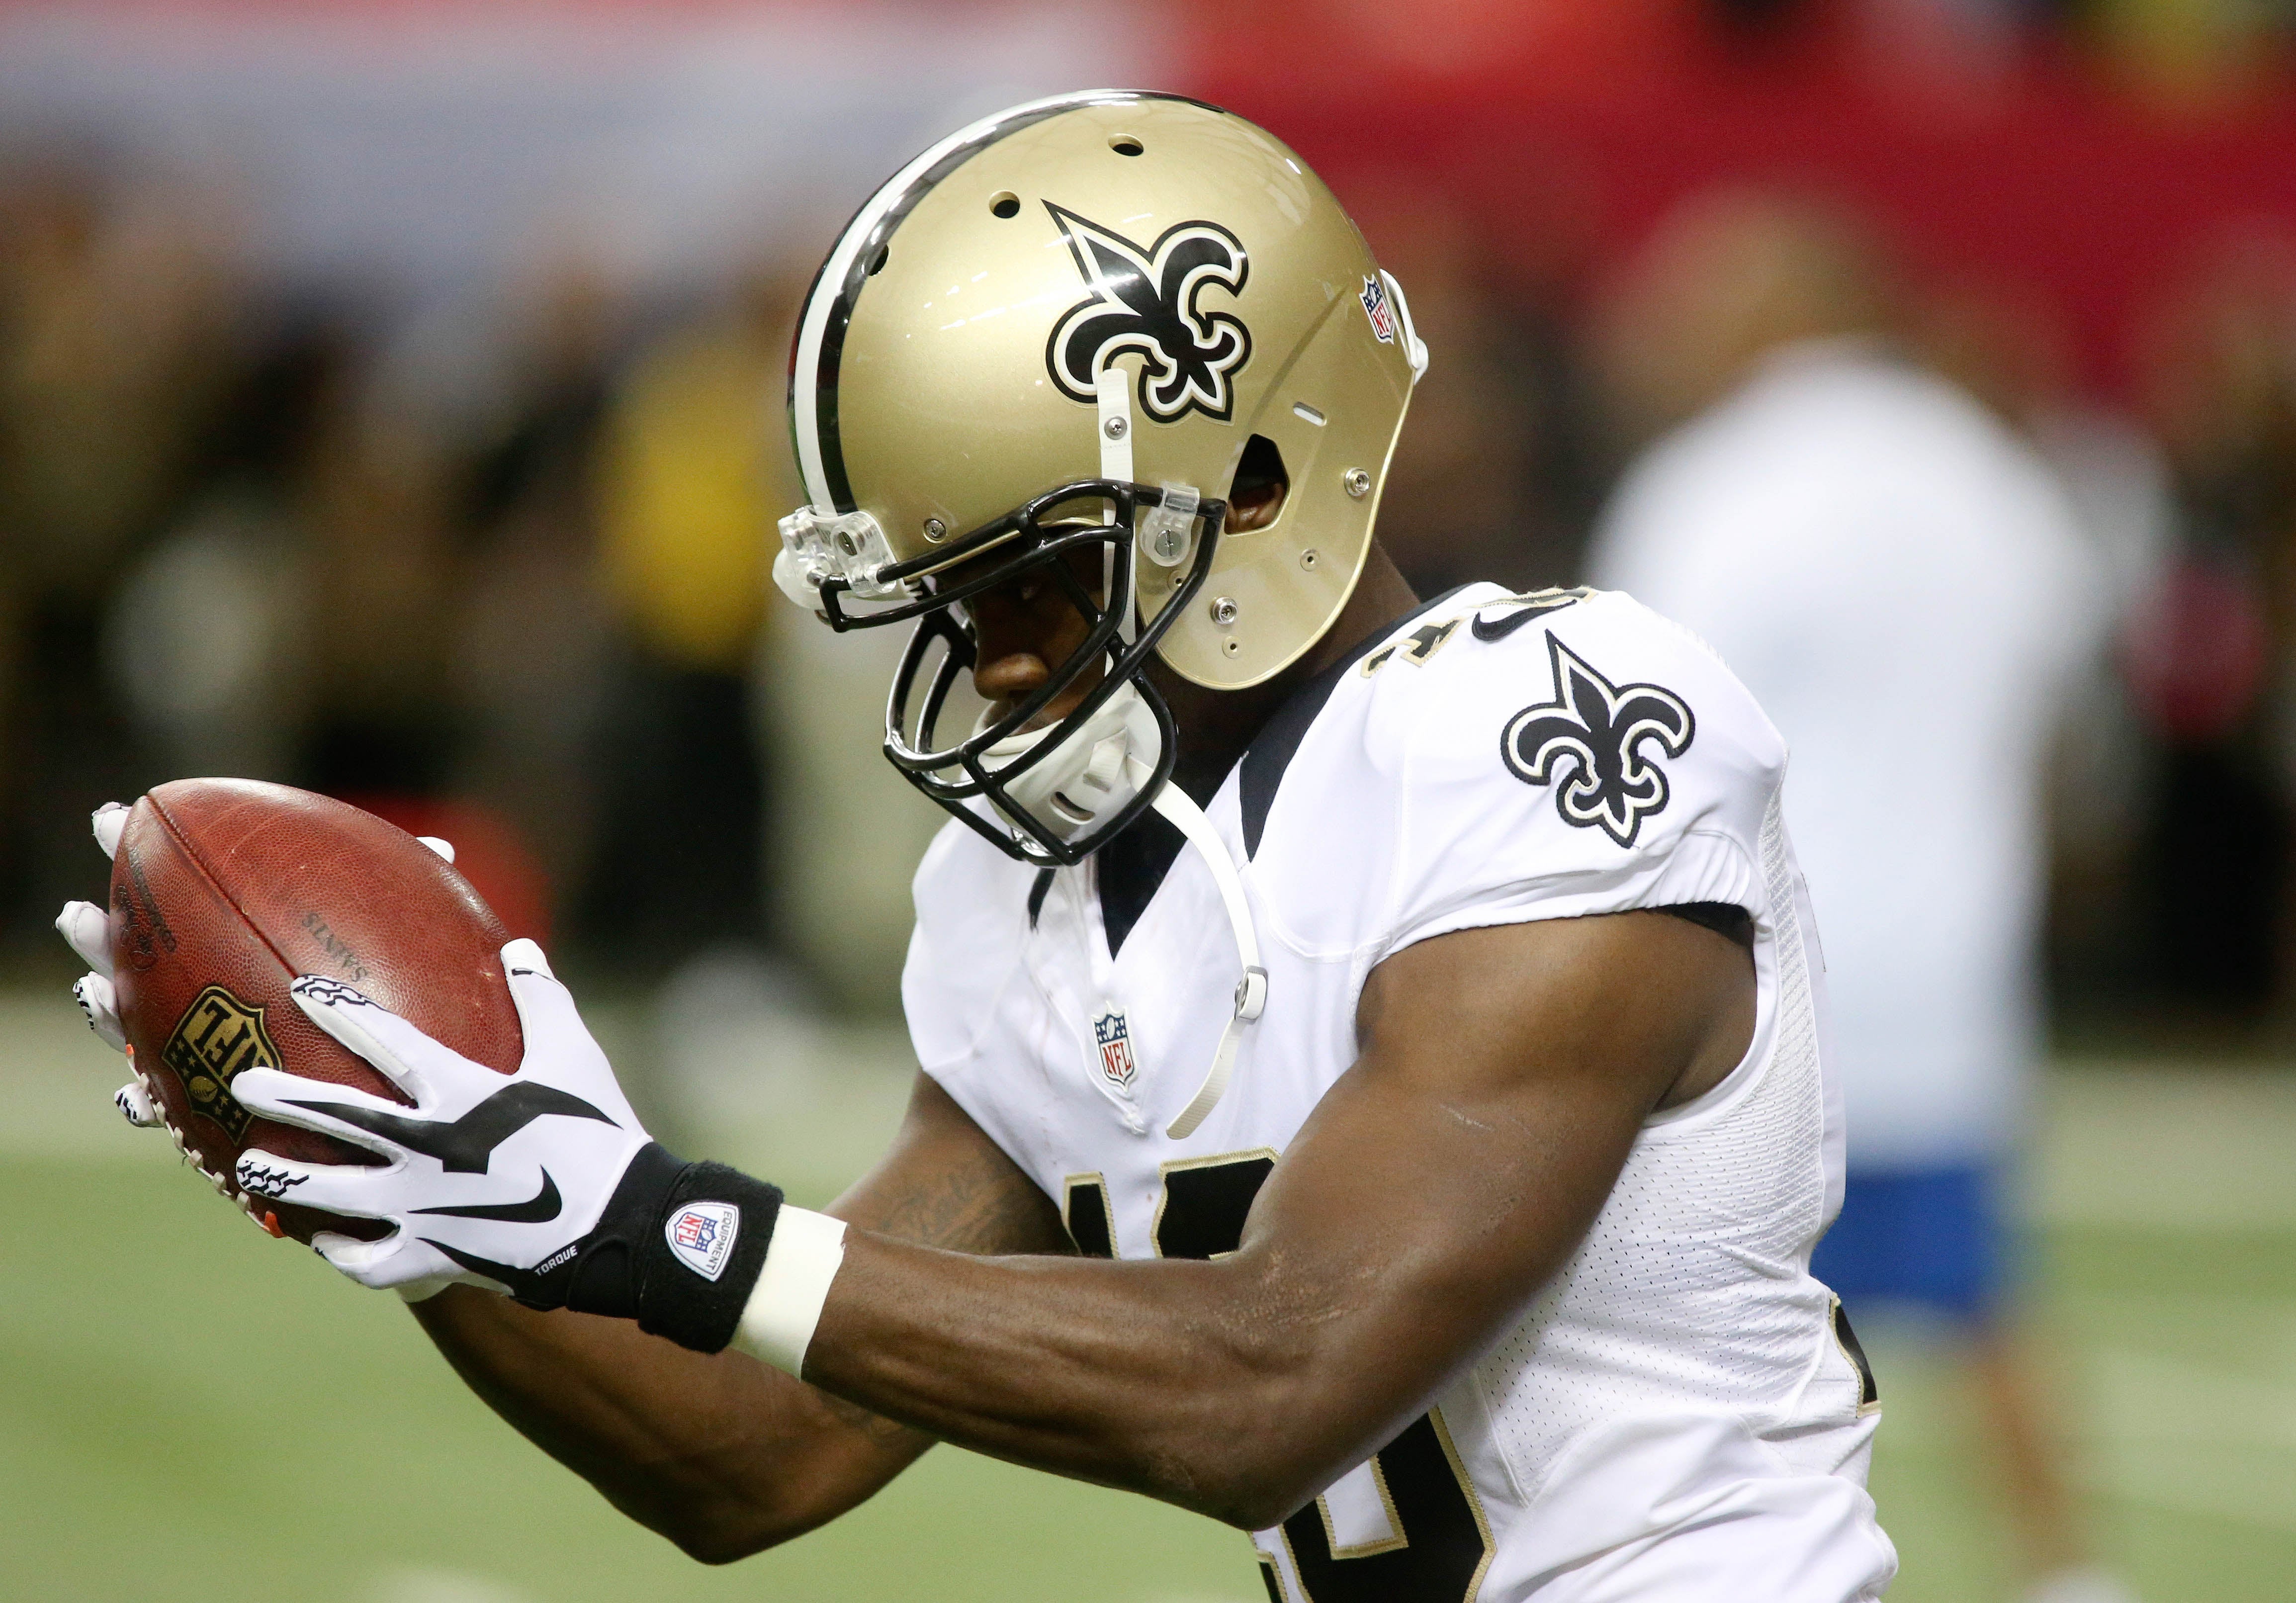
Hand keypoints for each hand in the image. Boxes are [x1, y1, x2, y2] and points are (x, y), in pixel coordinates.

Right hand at [55, 809, 458, 1132]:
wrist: (421, 1108)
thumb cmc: (411, 1018)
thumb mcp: (411, 954)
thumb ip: (413, 900)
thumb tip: (441, 851)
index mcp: (244, 945)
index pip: (185, 895)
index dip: (143, 855)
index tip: (116, 819)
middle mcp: (218, 995)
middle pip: (141, 958)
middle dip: (104, 937)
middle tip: (82, 916)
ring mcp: (211, 1050)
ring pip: (137, 1030)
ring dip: (108, 1012)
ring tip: (95, 991)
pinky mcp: (220, 1114)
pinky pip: (171, 1113)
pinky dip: (147, 1104)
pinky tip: (132, 1096)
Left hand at [229, 940, 655, 1301]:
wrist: (619, 1223)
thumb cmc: (598, 1131)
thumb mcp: (574, 1056)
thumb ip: (541, 999)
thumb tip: (519, 947)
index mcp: (463, 1092)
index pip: (388, 1043)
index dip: (342, 1013)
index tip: (300, 992)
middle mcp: (428, 1147)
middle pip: (339, 1118)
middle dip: (284, 1097)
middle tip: (240, 1082)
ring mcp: (422, 1206)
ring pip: (333, 1194)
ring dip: (285, 1176)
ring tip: (248, 1164)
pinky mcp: (430, 1255)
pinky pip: (368, 1260)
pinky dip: (343, 1250)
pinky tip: (326, 1240)